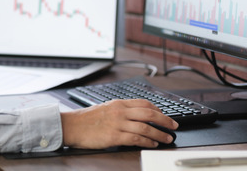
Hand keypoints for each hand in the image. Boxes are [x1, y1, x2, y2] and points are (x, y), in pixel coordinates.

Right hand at [60, 99, 177, 148]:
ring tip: (167, 138)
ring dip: (160, 134)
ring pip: (146, 127)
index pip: (144, 103)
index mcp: (118, 103)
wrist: (71, 126)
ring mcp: (118, 123)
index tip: (165, 116)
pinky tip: (153, 144)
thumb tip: (135, 116)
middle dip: (165, 120)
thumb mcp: (105, 108)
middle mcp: (120, 111)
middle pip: (149, 113)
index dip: (158, 110)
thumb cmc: (86, 119)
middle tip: (174, 126)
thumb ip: (120, 110)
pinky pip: (136, 138)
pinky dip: (148, 141)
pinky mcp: (114, 136)